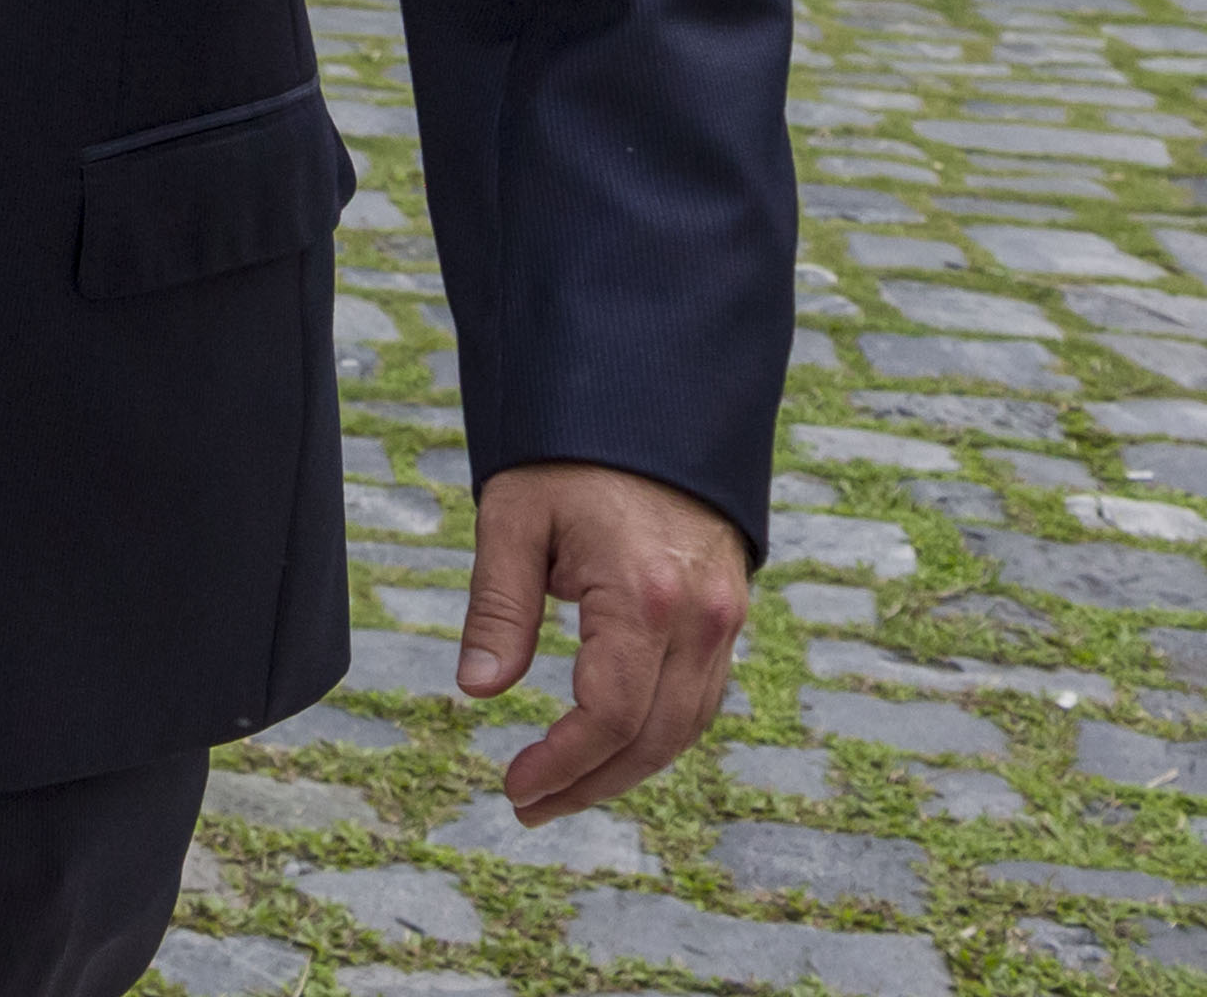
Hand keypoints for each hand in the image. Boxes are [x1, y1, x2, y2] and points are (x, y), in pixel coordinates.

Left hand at [460, 460, 750, 821]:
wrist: (643, 401)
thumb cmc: (566, 457)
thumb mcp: (513, 519)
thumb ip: (498, 608)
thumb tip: (477, 691)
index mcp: (645, 596)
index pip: (611, 715)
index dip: (564, 764)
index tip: (515, 788)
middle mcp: (700, 617)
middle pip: (655, 737)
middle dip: (593, 783)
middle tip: (530, 806)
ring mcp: (724, 617)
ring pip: (687, 726)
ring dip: (628, 769)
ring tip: (562, 789)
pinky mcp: (729, 613)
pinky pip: (702, 696)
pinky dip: (659, 732)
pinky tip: (612, 747)